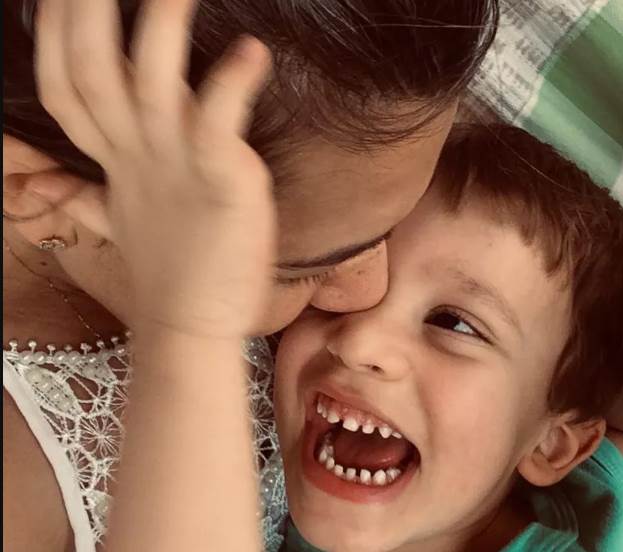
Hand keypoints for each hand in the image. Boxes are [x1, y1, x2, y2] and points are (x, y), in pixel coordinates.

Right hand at [35, 0, 275, 337]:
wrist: (194, 327)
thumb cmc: (170, 270)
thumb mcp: (121, 223)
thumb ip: (85, 195)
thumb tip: (52, 185)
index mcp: (115, 160)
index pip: (67, 86)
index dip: (56, 36)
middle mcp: (137, 154)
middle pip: (92, 72)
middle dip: (84, 15)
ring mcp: (176, 166)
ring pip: (148, 85)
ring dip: (156, 30)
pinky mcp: (221, 181)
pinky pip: (219, 124)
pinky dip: (233, 84)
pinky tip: (252, 52)